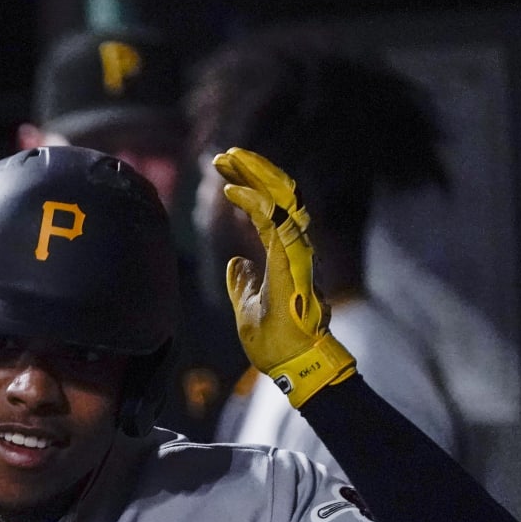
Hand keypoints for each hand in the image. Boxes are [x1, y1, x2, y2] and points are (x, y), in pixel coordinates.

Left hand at [213, 148, 356, 406]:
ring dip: (256, 175)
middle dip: (253, 170)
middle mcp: (293, 249)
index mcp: (282, 256)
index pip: (267, 211)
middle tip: (225, 155)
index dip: (249, 187)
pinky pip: (274, 223)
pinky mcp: (292, 263)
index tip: (225, 173)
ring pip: (281, 200)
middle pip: (277, 196)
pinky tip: (232, 190)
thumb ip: (244, 283)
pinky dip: (254, 203)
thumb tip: (237, 263)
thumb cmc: (276, 343)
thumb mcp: (248, 309)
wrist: (293, 366)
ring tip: (230, 159)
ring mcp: (295, 254)